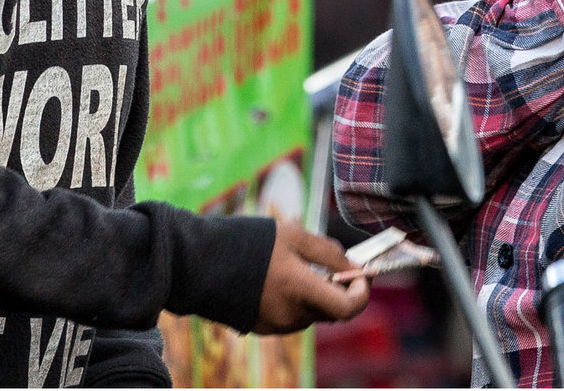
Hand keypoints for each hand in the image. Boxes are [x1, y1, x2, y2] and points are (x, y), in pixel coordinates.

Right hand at [251, 221, 369, 334]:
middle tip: (323, 262)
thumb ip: (329, 253)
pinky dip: (293, 301)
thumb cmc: (249, 243)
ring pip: (311, 312)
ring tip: (289, 266)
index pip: (348, 308)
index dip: (361, 292)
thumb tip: (354, 266)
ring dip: (312, 293)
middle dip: (334, 287)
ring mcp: (276, 325)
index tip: (360, 275)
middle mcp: (291, 314)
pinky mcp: (263, 328)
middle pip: (330, 309)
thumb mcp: (295, 236)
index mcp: (301, 289)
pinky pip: (291, 317)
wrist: (201, 263)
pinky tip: (274, 280)